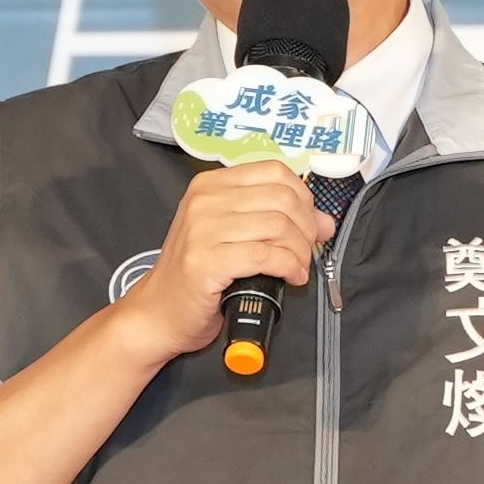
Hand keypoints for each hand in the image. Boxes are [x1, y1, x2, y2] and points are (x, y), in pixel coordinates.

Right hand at [109, 161, 332, 365]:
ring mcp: (202, 230)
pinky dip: (289, 267)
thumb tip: (324, 221)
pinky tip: (290, 277)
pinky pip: (266, 255)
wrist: (159, 312)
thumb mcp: (233, 235)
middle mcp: (204, 201)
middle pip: (282, 198)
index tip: (310, 223)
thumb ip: (274, 220)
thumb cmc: (196, 274)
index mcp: (210, 185)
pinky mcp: (207, 261)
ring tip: (297, 268)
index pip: (275, 171)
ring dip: (299, 252)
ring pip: (278, 226)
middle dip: (305, 228)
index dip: (303, 197)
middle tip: (305, 251)